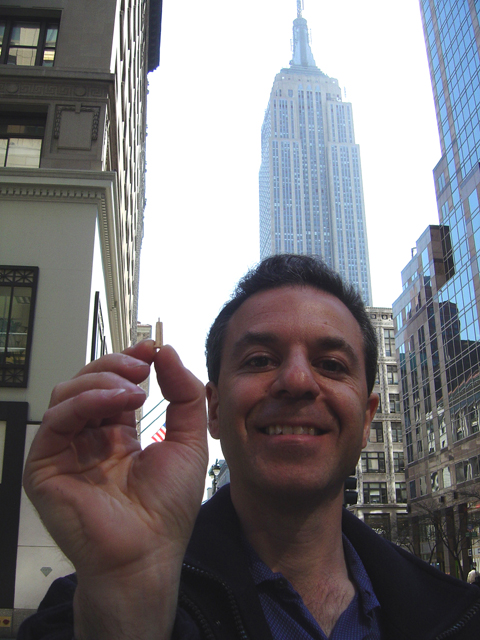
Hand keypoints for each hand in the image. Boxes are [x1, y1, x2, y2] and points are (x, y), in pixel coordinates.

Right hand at [24, 340, 207, 639]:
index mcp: (116, 434)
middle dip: (115, 365)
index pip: (112, 386)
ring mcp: (65, 451)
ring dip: (103, 381)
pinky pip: (57, 420)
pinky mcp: (44, 466)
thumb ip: (184, 395)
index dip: (128, 362)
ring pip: (68, 394)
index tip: (151, 348)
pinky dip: (86, 401)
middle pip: (87, 383)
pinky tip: (117, 401)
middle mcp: (88, 439)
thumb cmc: (167, 508)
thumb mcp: (188, 441)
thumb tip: (166, 353)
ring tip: (135, 391)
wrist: (148, 552)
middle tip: (142, 365)